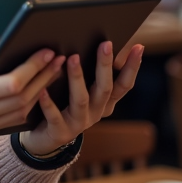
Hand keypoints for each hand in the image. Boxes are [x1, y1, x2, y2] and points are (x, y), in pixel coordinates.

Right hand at [0, 38, 64, 160]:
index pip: (10, 83)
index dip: (33, 67)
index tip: (47, 52)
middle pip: (22, 98)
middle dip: (44, 77)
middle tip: (59, 59)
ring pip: (19, 113)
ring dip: (40, 92)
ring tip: (52, 72)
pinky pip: (8, 122)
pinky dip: (25, 106)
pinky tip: (35, 92)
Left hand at [18, 41, 144, 156]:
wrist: (45, 139)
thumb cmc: (65, 106)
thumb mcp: (84, 91)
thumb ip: (92, 74)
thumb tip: (101, 43)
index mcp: (105, 103)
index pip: (124, 85)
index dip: (132, 67)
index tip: (138, 47)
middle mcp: (96, 113)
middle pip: (105, 89)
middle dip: (105, 66)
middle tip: (106, 44)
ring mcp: (79, 124)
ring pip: (81, 100)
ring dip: (78, 78)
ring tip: (73, 58)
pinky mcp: (60, 132)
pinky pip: (55, 116)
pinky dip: (49, 104)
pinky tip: (44, 90)